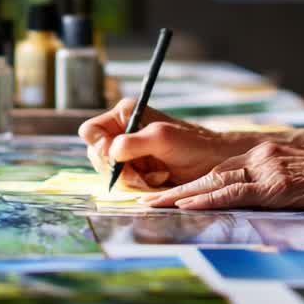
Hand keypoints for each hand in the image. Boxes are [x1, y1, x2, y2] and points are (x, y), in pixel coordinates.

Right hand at [78, 99, 255, 189]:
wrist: (213, 163)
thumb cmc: (192, 145)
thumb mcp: (161, 138)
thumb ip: (132, 143)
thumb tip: (111, 152)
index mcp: (124, 116)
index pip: (90, 131)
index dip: (97, 147)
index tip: (115, 157)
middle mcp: (122, 133)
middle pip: (96, 156)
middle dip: (117, 169)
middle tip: (141, 174)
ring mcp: (128, 154)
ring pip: (109, 173)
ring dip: (130, 180)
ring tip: (156, 176)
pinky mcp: (136, 171)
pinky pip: (123, 184)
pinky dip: (138, 187)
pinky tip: (157, 181)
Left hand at [143, 142, 303, 209]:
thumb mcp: (296, 174)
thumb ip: (271, 179)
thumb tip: (252, 195)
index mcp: (262, 152)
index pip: (218, 168)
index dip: (190, 181)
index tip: (164, 192)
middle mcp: (259, 154)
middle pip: (208, 173)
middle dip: (175, 189)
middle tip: (145, 200)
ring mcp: (266, 168)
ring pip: (215, 182)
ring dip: (181, 196)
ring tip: (154, 206)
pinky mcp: (276, 184)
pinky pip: (235, 192)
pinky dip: (208, 200)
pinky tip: (189, 206)